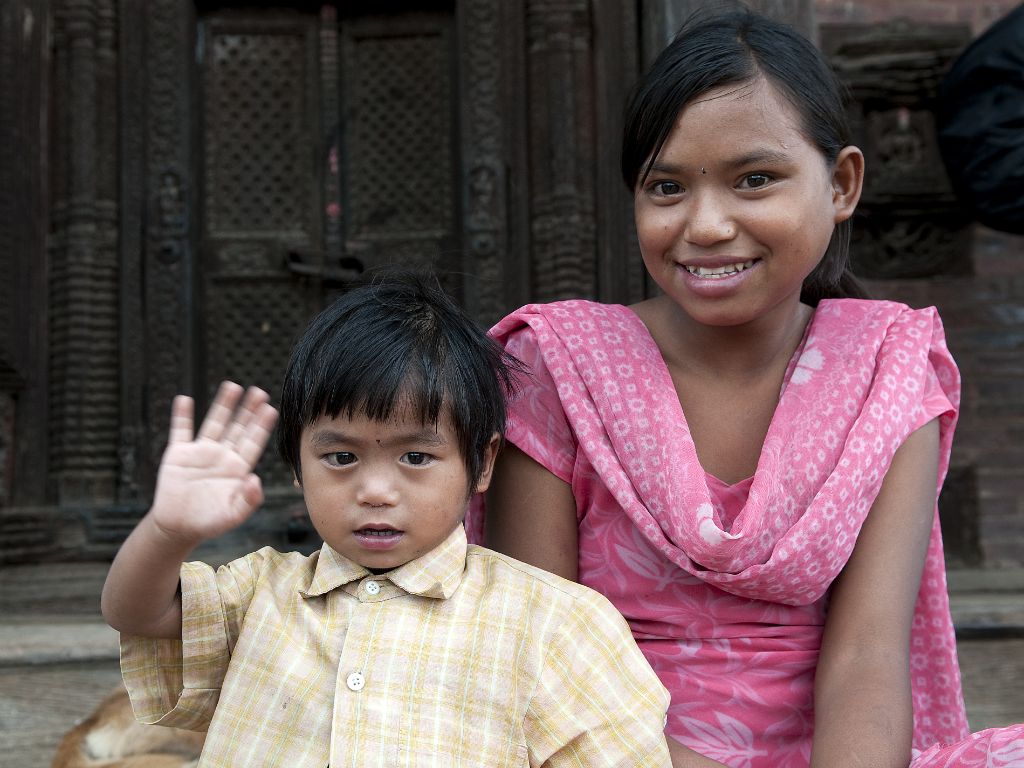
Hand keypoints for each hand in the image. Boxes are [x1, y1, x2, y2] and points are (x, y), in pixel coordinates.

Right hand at [150, 381, 278, 547]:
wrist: (178, 527)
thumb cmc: (210, 522)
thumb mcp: (233, 515)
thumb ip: (248, 500)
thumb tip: (256, 480)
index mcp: (238, 468)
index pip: (253, 442)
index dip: (261, 426)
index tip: (270, 409)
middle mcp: (222, 455)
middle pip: (238, 427)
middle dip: (248, 410)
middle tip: (259, 391)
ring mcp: (201, 452)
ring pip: (214, 423)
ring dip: (223, 405)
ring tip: (232, 386)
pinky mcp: (178, 454)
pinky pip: (180, 431)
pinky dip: (182, 416)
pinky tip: (184, 400)